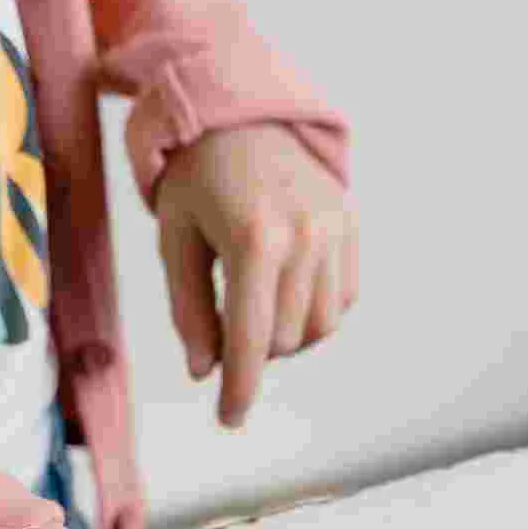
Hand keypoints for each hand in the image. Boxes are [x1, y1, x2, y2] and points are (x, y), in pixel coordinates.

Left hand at [156, 123, 357, 428]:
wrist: (243, 108)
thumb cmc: (196, 177)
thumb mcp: (176, 240)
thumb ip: (189, 310)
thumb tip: (204, 371)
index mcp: (255, 238)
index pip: (251, 341)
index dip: (239, 388)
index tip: (229, 419)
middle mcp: (305, 235)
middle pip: (284, 342)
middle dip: (252, 350)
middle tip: (224, 323)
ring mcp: (335, 230)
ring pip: (318, 328)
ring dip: (285, 335)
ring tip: (255, 305)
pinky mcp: (351, 226)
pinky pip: (341, 302)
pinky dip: (313, 312)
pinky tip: (285, 289)